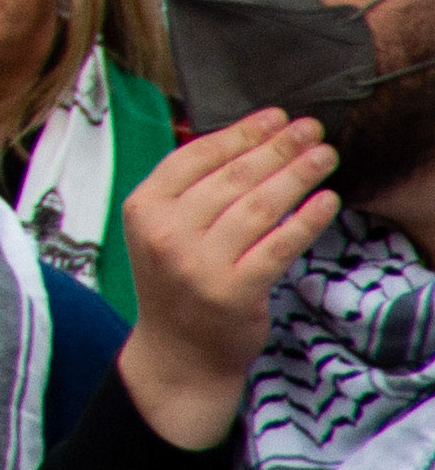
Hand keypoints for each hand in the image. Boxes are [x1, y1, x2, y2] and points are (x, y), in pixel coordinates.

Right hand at [119, 111, 335, 446]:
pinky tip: (326, 201)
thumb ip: (190, 191)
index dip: (239, 132)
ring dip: (296, 175)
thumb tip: (246, 141)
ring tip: (324, 156)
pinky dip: (305, 220)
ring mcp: (198, 263)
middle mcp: (166, 232)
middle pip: (231, 178)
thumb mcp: (162, 229)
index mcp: (142, 207)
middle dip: (277, 148)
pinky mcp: (233, 290)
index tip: (275, 116)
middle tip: (311, 129)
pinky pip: (277, 246)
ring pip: (257, 207)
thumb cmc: (177, 282)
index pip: (194, 157)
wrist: (179, 352)